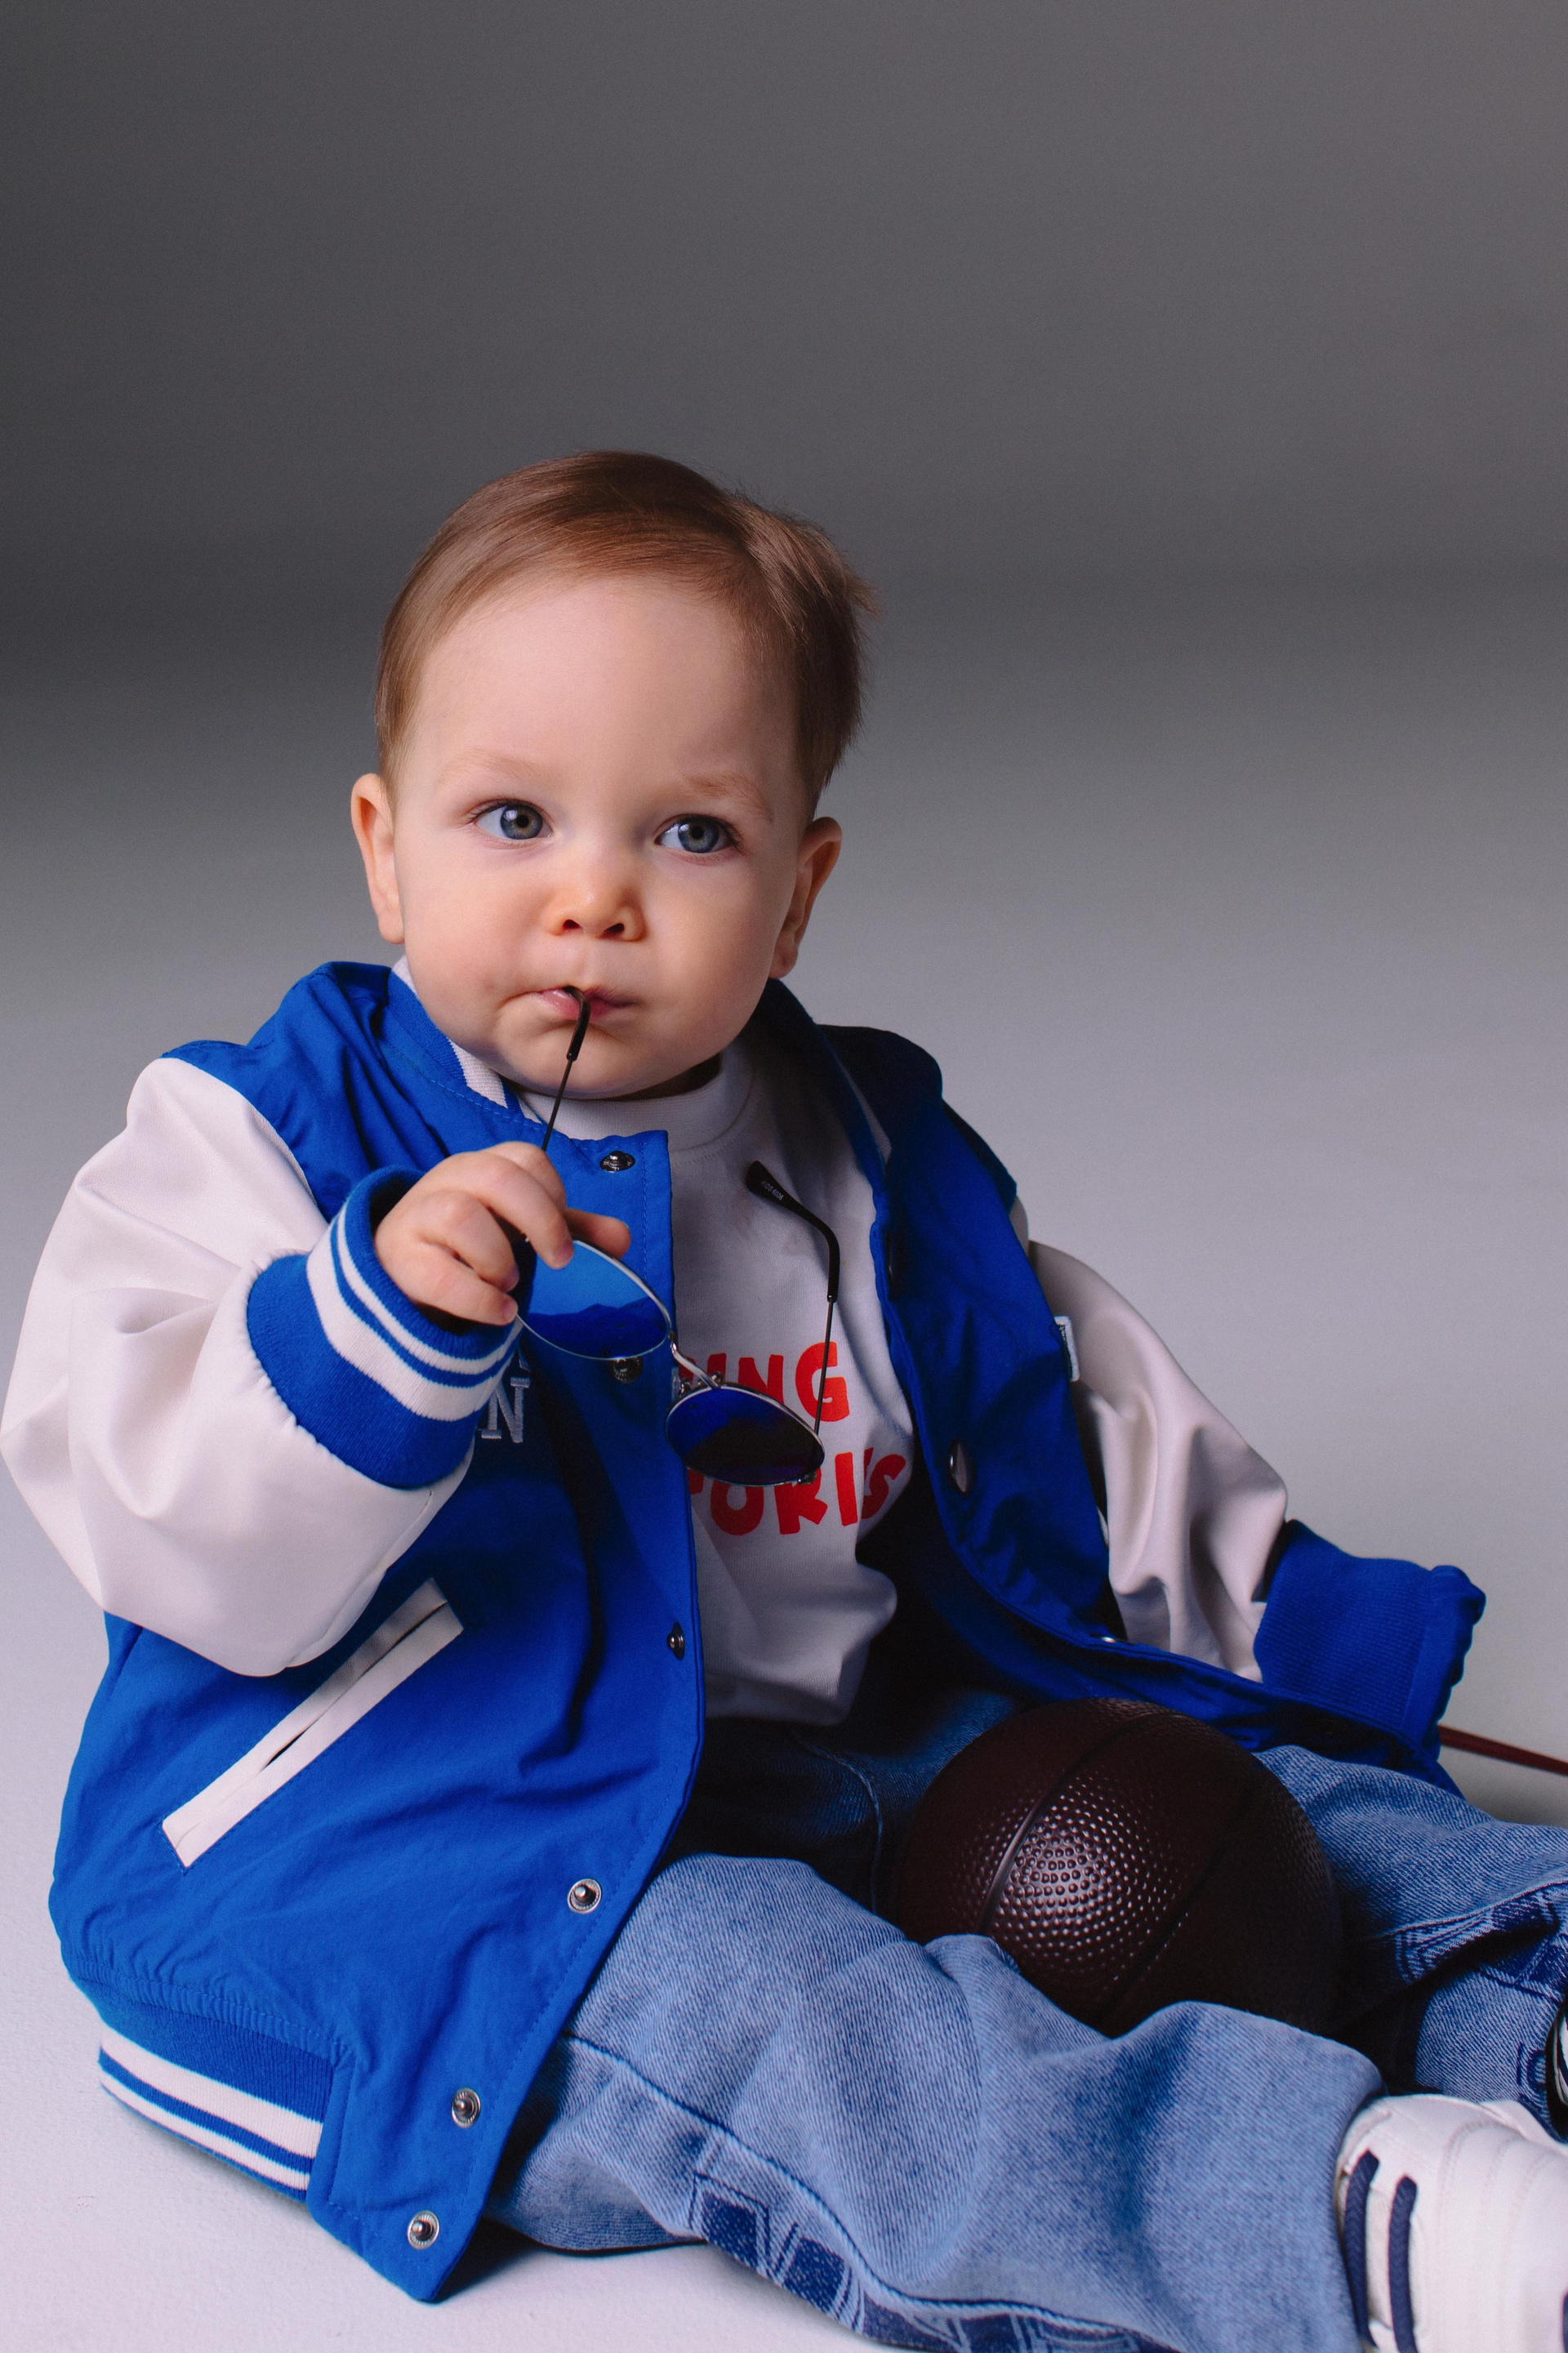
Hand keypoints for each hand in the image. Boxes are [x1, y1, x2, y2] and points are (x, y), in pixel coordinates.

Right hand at [373, 1144, 630, 1328]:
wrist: (398, 1267)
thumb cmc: (467, 1241)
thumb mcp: (518, 1229)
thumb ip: (567, 1229)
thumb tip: (621, 1239)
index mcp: (483, 1167)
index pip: (525, 1159)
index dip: (553, 1195)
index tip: (561, 1236)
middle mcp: (449, 1180)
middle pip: (497, 1176)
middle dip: (541, 1220)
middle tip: (559, 1261)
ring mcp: (418, 1216)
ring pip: (459, 1214)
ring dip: (498, 1257)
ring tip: (510, 1285)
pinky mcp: (400, 1259)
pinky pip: (437, 1272)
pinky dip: (476, 1297)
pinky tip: (499, 1312)